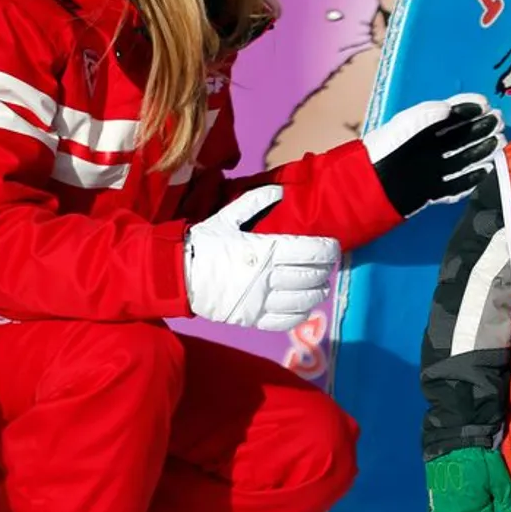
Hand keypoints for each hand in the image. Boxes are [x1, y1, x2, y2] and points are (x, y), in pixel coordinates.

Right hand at [186, 185, 341, 329]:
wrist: (177, 276)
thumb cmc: (203, 245)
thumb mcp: (226, 218)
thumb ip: (255, 202)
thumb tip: (279, 190)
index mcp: (264, 250)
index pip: (310, 251)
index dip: (329, 250)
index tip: (334, 247)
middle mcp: (267, 276)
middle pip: (311, 275)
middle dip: (325, 270)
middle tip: (327, 265)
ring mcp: (260, 301)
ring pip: (304, 299)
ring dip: (317, 291)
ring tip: (319, 285)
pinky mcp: (252, 319)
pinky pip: (286, 321)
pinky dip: (302, 313)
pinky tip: (305, 306)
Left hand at [366, 94, 503, 217]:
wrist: (373, 187)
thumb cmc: (385, 151)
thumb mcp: (404, 126)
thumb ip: (427, 115)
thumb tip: (449, 108)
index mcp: (421, 130)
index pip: (450, 116)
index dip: (467, 108)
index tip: (485, 104)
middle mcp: (430, 149)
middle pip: (460, 137)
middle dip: (480, 128)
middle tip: (497, 122)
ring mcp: (433, 170)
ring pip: (464, 159)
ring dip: (482, 150)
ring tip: (499, 142)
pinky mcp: (433, 191)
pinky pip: (458, 184)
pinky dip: (474, 178)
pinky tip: (488, 169)